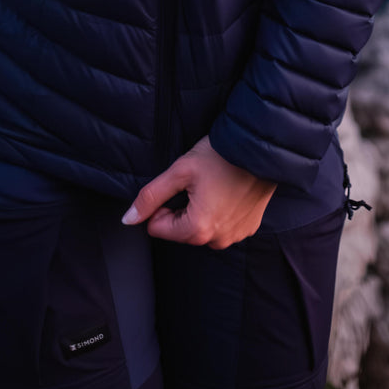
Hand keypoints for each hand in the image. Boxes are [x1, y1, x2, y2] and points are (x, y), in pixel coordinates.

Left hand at [121, 135, 276, 248]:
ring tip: (215, 185)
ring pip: (202, 229)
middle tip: (198, 183)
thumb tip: (128, 219)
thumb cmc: (219, 155)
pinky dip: (221, 211)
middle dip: (182, 209)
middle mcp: (218, 240)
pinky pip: (223, 226)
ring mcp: (236, 236)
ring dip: (201, 211)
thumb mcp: (179, 171)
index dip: (162, 205)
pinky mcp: (248, 228)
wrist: (260, 147)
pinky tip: (228, 190)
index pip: (158, 229)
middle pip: (180, 231)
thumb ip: (150, 197)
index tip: (178, 185)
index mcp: (198, 229)